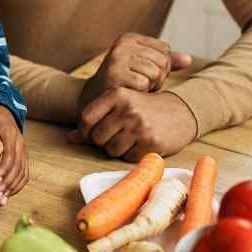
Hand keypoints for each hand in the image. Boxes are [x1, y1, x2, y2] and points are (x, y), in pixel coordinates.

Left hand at [0, 105, 27, 205]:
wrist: (3, 113)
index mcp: (11, 135)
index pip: (10, 155)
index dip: (3, 170)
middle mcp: (20, 145)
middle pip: (16, 168)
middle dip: (6, 184)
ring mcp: (23, 153)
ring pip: (21, 174)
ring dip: (11, 189)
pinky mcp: (23, 159)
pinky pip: (24, 175)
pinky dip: (17, 187)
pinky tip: (7, 195)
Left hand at [67, 89, 196, 160]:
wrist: (181, 111)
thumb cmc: (144, 108)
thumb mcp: (120, 104)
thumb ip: (95, 118)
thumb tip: (70, 138)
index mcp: (117, 94)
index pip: (86, 118)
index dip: (85, 131)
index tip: (93, 133)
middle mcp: (127, 108)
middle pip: (97, 137)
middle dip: (104, 141)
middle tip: (117, 135)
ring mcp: (139, 126)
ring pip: (111, 150)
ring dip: (117, 149)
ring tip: (130, 138)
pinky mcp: (151, 142)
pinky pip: (128, 157)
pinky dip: (132, 154)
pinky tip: (141, 143)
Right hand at [80, 33, 191, 104]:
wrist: (95, 101)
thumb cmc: (125, 84)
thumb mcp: (145, 69)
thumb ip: (166, 62)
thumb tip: (188, 60)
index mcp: (129, 38)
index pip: (165, 49)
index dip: (160, 67)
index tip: (142, 73)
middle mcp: (121, 45)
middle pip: (162, 60)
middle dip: (156, 77)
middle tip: (138, 84)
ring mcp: (117, 58)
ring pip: (155, 72)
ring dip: (149, 86)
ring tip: (133, 88)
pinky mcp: (115, 74)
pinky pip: (144, 83)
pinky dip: (141, 93)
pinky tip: (129, 93)